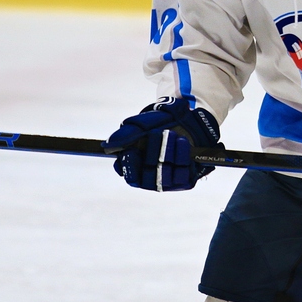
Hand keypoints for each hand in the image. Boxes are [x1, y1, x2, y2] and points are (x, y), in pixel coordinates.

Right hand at [102, 97, 220, 190]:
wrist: (194, 119)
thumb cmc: (165, 122)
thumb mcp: (146, 122)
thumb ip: (128, 133)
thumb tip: (108, 145)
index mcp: (139, 165)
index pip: (128, 174)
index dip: (128, 165)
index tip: (130, 151)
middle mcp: (152, 177)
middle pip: (146, 177)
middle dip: (151, 153)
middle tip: (157, 133)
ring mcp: (169, 181)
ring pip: (162, 177)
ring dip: (166, 153)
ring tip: (171, 134)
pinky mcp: (185, 180)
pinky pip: (182, 175)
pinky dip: (181, 157)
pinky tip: (182, 142)